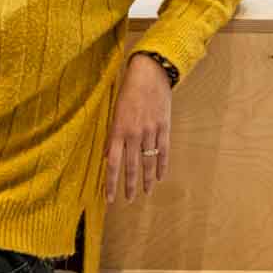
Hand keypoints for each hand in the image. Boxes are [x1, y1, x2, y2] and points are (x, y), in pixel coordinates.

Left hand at [103, 55, 172, 204]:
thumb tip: (108, 156)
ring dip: (146, 179)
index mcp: (119, 130)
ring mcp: (151, 131)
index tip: (109, 198)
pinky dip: (162, 166)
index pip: (113, 164)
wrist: (151, 72)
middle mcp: (134, 133)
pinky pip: (163, 151)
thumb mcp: (115, 111)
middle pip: (131, 167)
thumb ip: (112, 135)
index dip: (111, 183)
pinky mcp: (164, 127)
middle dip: (129, 186)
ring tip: (145, 192)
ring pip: (148, 162)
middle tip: (128, 200)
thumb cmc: (129, 90)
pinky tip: (160, 177)